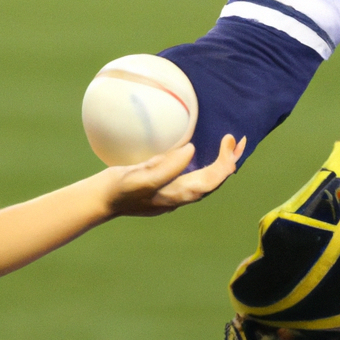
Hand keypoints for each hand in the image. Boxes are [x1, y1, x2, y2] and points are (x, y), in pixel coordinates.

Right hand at [104, 134, 244, 217]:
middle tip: (237, 140)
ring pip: (206, 180)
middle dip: (229, 161)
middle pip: (214, 181)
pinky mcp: (166, 188)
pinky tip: (203, 157)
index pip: (213, 179)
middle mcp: (181, 196)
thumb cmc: (120, 189)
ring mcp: (174, 193)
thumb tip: (192, 150)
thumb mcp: (143, 176)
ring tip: (230, 147)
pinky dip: (206, 166)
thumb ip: (168, 166)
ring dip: (220, 165)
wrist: (101, 201)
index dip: (225, 160)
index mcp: (179, 193)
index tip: (229, 139)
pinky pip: (195, 177)